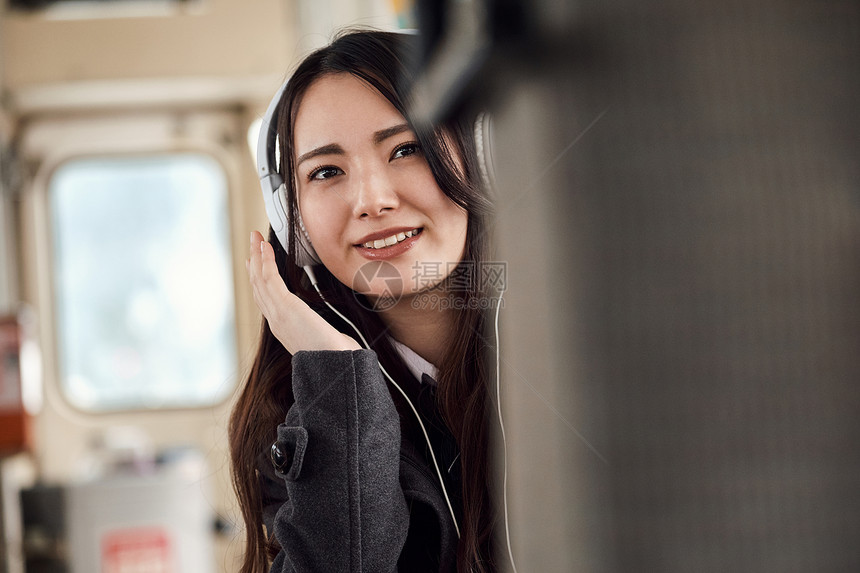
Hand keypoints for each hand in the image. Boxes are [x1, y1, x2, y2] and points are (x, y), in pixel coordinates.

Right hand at [246, 231, 360, 352]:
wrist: (336, 365)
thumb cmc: (337, 357)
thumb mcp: (329, 342)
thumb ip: (328, 335)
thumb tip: (340, 336)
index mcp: (285, 329)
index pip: (266, 300)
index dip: (259, 280)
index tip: (256, 265)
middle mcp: (276, 321)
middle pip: (258, 287)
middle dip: (254, 263)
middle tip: (253, 244)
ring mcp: (277, 314)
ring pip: (260, 280)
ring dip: (257, 256)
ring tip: (256, 238)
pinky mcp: (284, 307)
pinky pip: (269, 279)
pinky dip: (265, 261)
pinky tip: (265, 247)